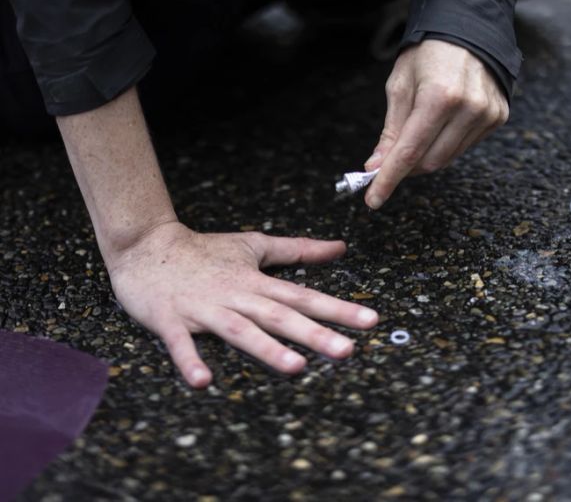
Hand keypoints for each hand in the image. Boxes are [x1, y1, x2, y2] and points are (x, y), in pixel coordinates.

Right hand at [106, 221, 378, 387]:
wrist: (145, 244)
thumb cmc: (204, 250)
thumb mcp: (255, 244)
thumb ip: (299, 250)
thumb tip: (341, 247)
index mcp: (257, 282)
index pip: (305, 296)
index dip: (338, 309)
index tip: (370, 321)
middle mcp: (236, 296)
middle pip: (280, 316)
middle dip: (314, 334)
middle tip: (346, 351)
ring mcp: (204, 308)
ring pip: (240, 330)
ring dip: (266, 348)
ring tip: (295, 368)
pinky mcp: (170, 319)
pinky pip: (181, 343)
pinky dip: (191, 360)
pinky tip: (204, 382)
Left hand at [363, 39, 508, 208]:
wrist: (469, 28)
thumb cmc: (428, 53)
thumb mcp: (401, 85)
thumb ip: (391, 130)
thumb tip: (376, 165)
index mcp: (439, 96)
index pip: (409, 152)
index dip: (388, 179)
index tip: (373, 199)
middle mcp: (468, 108)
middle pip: (429, 161)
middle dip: (406, 167)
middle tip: (390, 160)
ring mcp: (487, 114)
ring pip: (448, 158)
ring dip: (427, 156)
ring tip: (419, 132)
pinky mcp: (498, 117)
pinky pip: (466, 146)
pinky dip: (447, 144)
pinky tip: (444, 123)